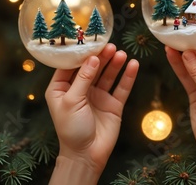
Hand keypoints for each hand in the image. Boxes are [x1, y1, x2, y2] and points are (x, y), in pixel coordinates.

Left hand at [46, 44, 138, 183]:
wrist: (87, 155)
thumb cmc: (71, 130)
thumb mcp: (72, 101)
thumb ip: (83, 78)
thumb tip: (93, 58)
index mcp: (62, 88)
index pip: (70, 65)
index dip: (80, 53)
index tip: (89, 40)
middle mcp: (80, 89)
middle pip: (92, 68)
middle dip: (100, 56)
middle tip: (109, 45)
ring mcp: (98, 96)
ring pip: (108, 75)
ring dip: (114, 64)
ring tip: (121, 53)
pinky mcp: (113, 104)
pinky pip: (121, 87)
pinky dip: (128, 76)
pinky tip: (133, 65)